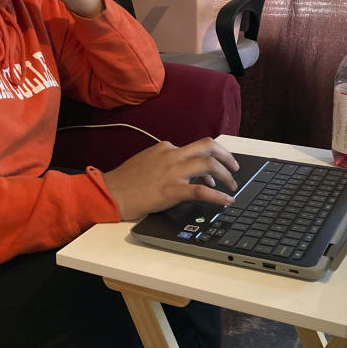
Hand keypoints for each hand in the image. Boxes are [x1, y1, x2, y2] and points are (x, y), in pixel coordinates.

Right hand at [102, 138, 240, 220]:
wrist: (111, 192)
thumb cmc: (125, 181)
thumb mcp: (145, 160)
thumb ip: (164, 160)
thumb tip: (182, 170)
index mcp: (165, 147)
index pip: (194, 148)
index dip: (208, 160)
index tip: (211, 173)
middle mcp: (172, 155)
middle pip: (208, 147)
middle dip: (226, 156)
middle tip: (235, 167)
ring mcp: (173, 171)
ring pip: (209, 165)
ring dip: (226, 175)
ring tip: (232, 186)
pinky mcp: (173, 190)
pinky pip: (202, 191)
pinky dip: (218, 196)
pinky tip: (227, 201)